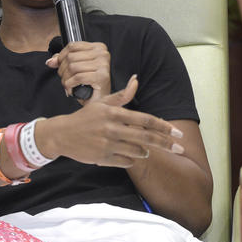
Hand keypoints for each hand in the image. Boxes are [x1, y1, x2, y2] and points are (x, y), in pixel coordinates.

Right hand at [36, 75, 183, 168]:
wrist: (62, 134)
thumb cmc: (85, 117)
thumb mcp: (102, 102)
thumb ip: (122, 95)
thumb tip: (136, 80)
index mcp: (114, 113)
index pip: (145, 120)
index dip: (163, 127)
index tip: (177, 133)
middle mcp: (112, 129)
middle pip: (146, 138)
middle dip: (166, 143)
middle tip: (180, 148)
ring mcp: (107, 145)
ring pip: (138, 151)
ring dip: (146, 151)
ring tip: (147, 149)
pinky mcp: (102, 158)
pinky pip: (126, 162)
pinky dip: (132, 159)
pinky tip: (131, 155)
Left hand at [45, 41, 110, 101]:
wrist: (98, 100)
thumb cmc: (89, 84)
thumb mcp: (76, 67)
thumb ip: (63, 60)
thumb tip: (50, 61)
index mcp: (98, 47)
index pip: (72, 46)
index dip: (61, 56)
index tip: (59, 65)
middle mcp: (102, 54)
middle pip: (71, 57)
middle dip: (63, 70)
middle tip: (65, 79)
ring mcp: (103, 65)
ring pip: (72, 67)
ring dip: (66, 79)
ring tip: (68, 85)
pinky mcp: (101, 77)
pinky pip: (78, 77)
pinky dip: (70, 85)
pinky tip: (72, 89)